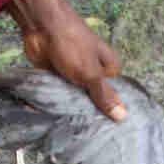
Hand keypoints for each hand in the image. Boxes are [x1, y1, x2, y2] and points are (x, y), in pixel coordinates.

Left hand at [5, 0, 125, 121]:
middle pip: (94, 100)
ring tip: (73, 133)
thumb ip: (104, 96)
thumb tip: (123, 117)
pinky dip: (57, 104)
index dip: (110, 112)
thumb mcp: (91, 73)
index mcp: (108, 69)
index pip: (113, 96)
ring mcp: (74, 77)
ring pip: (76, 99)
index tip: (108, 132)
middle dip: (90, 113)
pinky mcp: (57, 79)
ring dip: (72, 110)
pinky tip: (56, 122)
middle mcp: (93, 73)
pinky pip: (60, 96)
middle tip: (89, 136)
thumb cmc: (72, 45)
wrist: (41, 27)